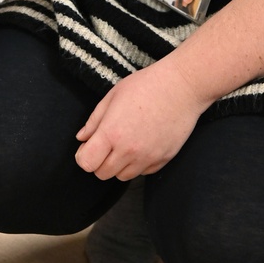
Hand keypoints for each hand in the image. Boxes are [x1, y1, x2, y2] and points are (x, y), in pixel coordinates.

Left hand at [74, 60, 207, 180]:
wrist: (181, 87)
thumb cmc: (145, 85)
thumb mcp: (113, 96)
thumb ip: (94, 121)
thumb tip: (81, 138)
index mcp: (112, 133)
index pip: (87, 163)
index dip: (83, 156)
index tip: (88, 146)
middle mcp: (128, 150)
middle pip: (102, 174)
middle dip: (99, 162)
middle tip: (105, 144)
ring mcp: (147, 158)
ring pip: (122, 177)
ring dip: (118, 165)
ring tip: (124, 144)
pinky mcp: (163, 160)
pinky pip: (143, 172)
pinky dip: (138, 164)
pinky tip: (141, 145)